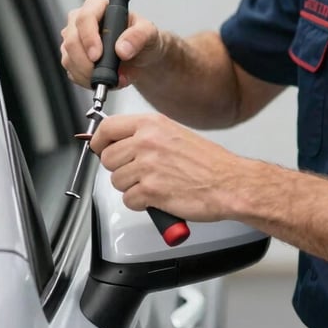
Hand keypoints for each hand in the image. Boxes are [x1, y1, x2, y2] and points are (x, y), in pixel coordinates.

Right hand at [60, 0, 164, 88]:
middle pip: (72, 40)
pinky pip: (72, 73)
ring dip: (89, 75)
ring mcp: (75, 40)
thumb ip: (139, 36)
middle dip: (87, 62)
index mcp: (99, 7)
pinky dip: (88, 81)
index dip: (88, 37)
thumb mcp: (150, 33)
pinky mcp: (73, 58)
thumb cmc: (144, 39)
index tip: (97, 55)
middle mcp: (82, 21)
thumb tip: (122, 49)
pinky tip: (106, 79)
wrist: (143, 58)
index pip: (85, 17)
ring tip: (114, 78)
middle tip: (106, 74)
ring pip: (69, 59)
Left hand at [90, 113, 241, 221]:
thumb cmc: (208, 162)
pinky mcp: (150, 191)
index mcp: (152, 124)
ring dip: (131, 188)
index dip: (99, 141)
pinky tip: (158, 196)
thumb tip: (118, 141)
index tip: (99, 148)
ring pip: (116, 181)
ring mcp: (147, 166)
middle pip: (107, 158)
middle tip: (138, 173)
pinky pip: (128, 200)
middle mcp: (147, 142)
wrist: (229, 182)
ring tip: (154, 184)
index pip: (107, 128)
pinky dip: (141, 203)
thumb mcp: (174, 133)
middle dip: (119, 169)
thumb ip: (145, 135)